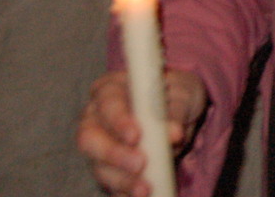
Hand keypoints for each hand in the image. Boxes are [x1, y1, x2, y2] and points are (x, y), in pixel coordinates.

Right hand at [76, 69, 206, 195]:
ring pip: (98, 166)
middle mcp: (97, 117)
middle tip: (139, 164)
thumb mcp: (184, 90)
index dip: (118, 121)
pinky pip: (110, 185)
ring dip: (121, 180)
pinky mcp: (108, 169)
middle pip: (90, 138)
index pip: (107, 103)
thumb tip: (172, 134)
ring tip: (145, 188)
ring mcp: (99, 146)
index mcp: (111, 89)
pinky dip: (124, 193)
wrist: (181, 110)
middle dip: (113, 154)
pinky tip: (140, 196)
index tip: (136, 136)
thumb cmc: (177, 93)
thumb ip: (177, 108)